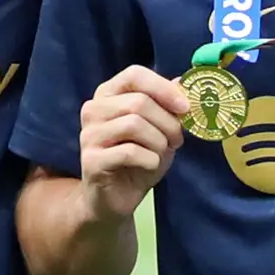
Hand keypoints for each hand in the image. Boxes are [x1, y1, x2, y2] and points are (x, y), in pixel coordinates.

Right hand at [80, 67, 192, 217]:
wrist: (116, 199)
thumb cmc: (138, 160)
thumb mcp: (160, 130)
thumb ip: (168, 106)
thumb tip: (183, 81)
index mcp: (109, 95)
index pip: (134, 75)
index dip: (163, 88)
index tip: (185, 107)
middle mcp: (93, 109)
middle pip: (139, 102)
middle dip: (168, 123)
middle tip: (177, 140)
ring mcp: (89, 134)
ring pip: (133, 124)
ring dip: (159, 142)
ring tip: (162, 153)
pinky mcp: (91, 159)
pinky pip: (129, 152)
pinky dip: (149, 159)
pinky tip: (150, 165)